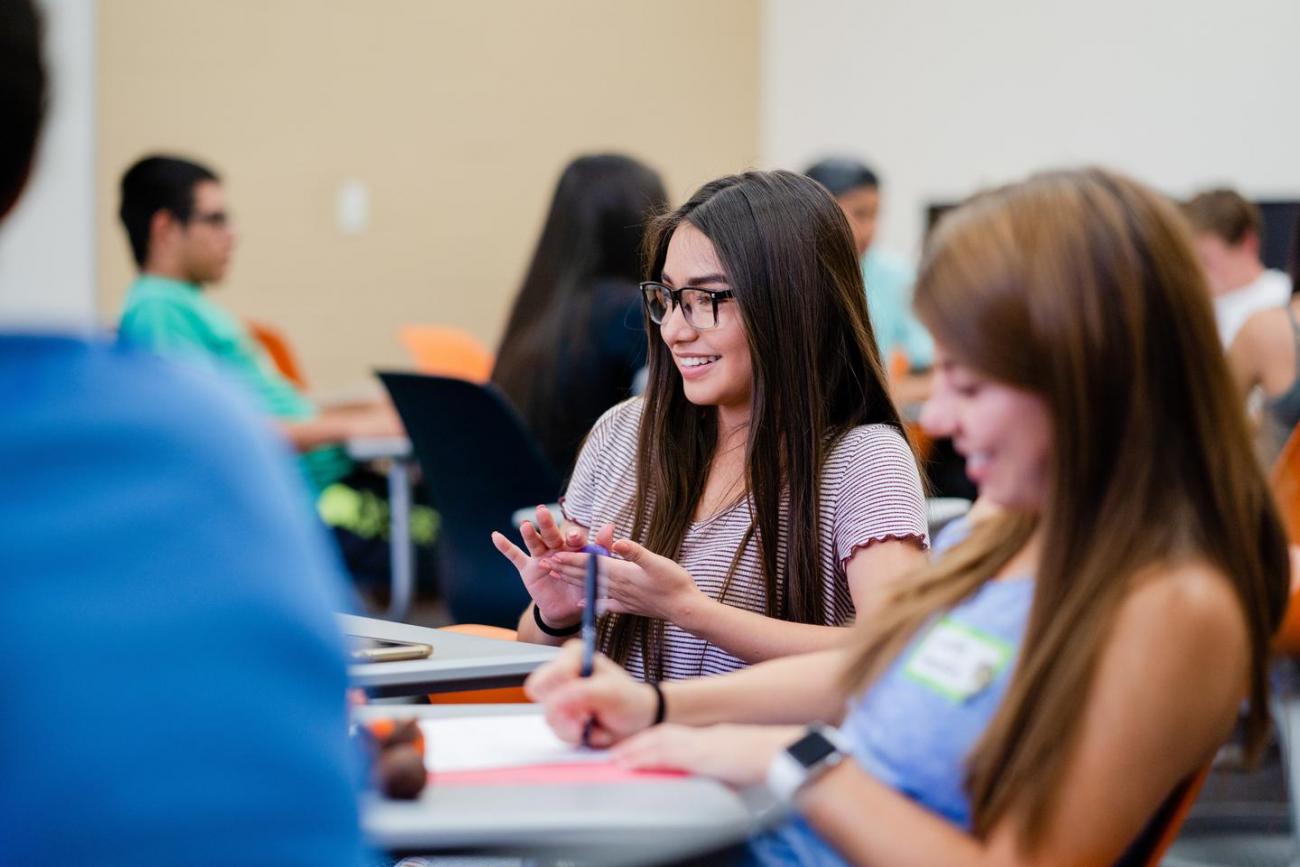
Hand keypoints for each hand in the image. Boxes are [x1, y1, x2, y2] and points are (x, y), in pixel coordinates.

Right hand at [491, 506, 612, 624]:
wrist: (566, 609)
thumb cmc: (584, 588)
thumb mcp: (595, 573)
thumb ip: (601, 550)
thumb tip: (610, 526)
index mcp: (575, 549)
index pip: (574, 540)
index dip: (573, 538)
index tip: (573, 537)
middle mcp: (557, 549)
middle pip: (552, 534)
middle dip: (547, 524)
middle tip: (542, 511)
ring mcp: (541, 557)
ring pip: (534, 542)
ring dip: (529, 534)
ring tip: (526, 525)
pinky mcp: (528, 568)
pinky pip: (515, 556)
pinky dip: (505, 547)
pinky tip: (495, 536)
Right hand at [525, 641, 658, 747]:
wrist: (637, 722)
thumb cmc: (628, 700)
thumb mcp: (611, 692)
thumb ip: (581, 693)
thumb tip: (555, 702)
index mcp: (574, 655)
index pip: (552, 674)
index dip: (567, 690)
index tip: (588, 695)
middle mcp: (562, 672)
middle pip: (543, 696)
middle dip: (568, 711)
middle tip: (590, 712)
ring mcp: (558, 696)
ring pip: (549, 717)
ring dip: (574, 726)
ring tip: (593, 720)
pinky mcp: (559, 716)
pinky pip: (556, 731)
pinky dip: (574, 734)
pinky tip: (588, 728)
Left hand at [545, 538, 707, 622]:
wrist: (684, 608)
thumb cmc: (673, 583)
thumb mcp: (656, 562)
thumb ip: (635, 552)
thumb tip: (617, 542)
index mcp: (621, 573)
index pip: (590, 564)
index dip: (571, 558)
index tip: (553, 554)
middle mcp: (617, 586)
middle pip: (585, 576)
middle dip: (564, 569)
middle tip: (544, 564)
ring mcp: (622, 598)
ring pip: (591, 588)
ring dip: (572, 582)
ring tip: (556, 577)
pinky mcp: (629, 606)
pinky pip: (605, 604)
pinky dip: (592, 602)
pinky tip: (583, 603)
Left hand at [612, 723, 800, 787]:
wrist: (787, 755)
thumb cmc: (771, 763)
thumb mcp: (741, 766)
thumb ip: (724, 769)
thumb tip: (719, 782)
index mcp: (715, 739)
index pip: (678, 738)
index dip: (654, 743)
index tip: (636, 750)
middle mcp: (707, 737)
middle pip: (665, 735)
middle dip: (640, 744)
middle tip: (617, 753)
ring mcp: (704, 743)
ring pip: (661, 741)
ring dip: (637, 749)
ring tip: (617, 758)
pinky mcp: (703, 753)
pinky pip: (667, 752)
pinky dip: (645, 755)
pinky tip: (630, 762)